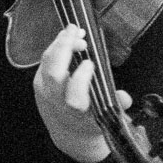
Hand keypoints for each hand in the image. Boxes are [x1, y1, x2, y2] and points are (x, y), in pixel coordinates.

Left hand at [34, 25, 131, 162]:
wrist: (69, 132)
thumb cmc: (89, 120)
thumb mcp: (106, 116)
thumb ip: (116, 105)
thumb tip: (124, 98)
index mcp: (75, 113)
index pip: (73, 97)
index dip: (80, 79)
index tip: (91, 64)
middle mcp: (56, 101)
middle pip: (54, 74)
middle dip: (65, 51)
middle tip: (80, 35)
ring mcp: (43, 91)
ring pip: (47, 62)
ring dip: (61, 43)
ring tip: (75, 31)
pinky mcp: (38, 81)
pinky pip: (45, 59)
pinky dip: (56, 45)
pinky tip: (68, 36)